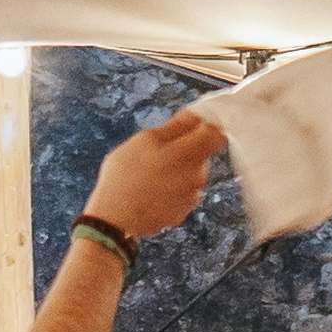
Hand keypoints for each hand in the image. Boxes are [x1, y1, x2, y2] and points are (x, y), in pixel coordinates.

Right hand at [84, 105, 220, 241]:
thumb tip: (196, 114)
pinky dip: (170, 191)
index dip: (207, 125)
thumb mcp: (146, 139)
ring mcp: (191, 198)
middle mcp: (198, 177)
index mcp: (191, 153)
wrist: (115, 217)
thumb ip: (176, 126)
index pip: (216, 134)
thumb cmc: (126, 173)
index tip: (193, 124)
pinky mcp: (181, 214)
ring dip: (176, 171)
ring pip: (190, 175)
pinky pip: (181, 194)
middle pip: (202, 155)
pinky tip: (150, 192)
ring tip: (150, 175)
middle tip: (157, 152)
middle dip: (184, 149)